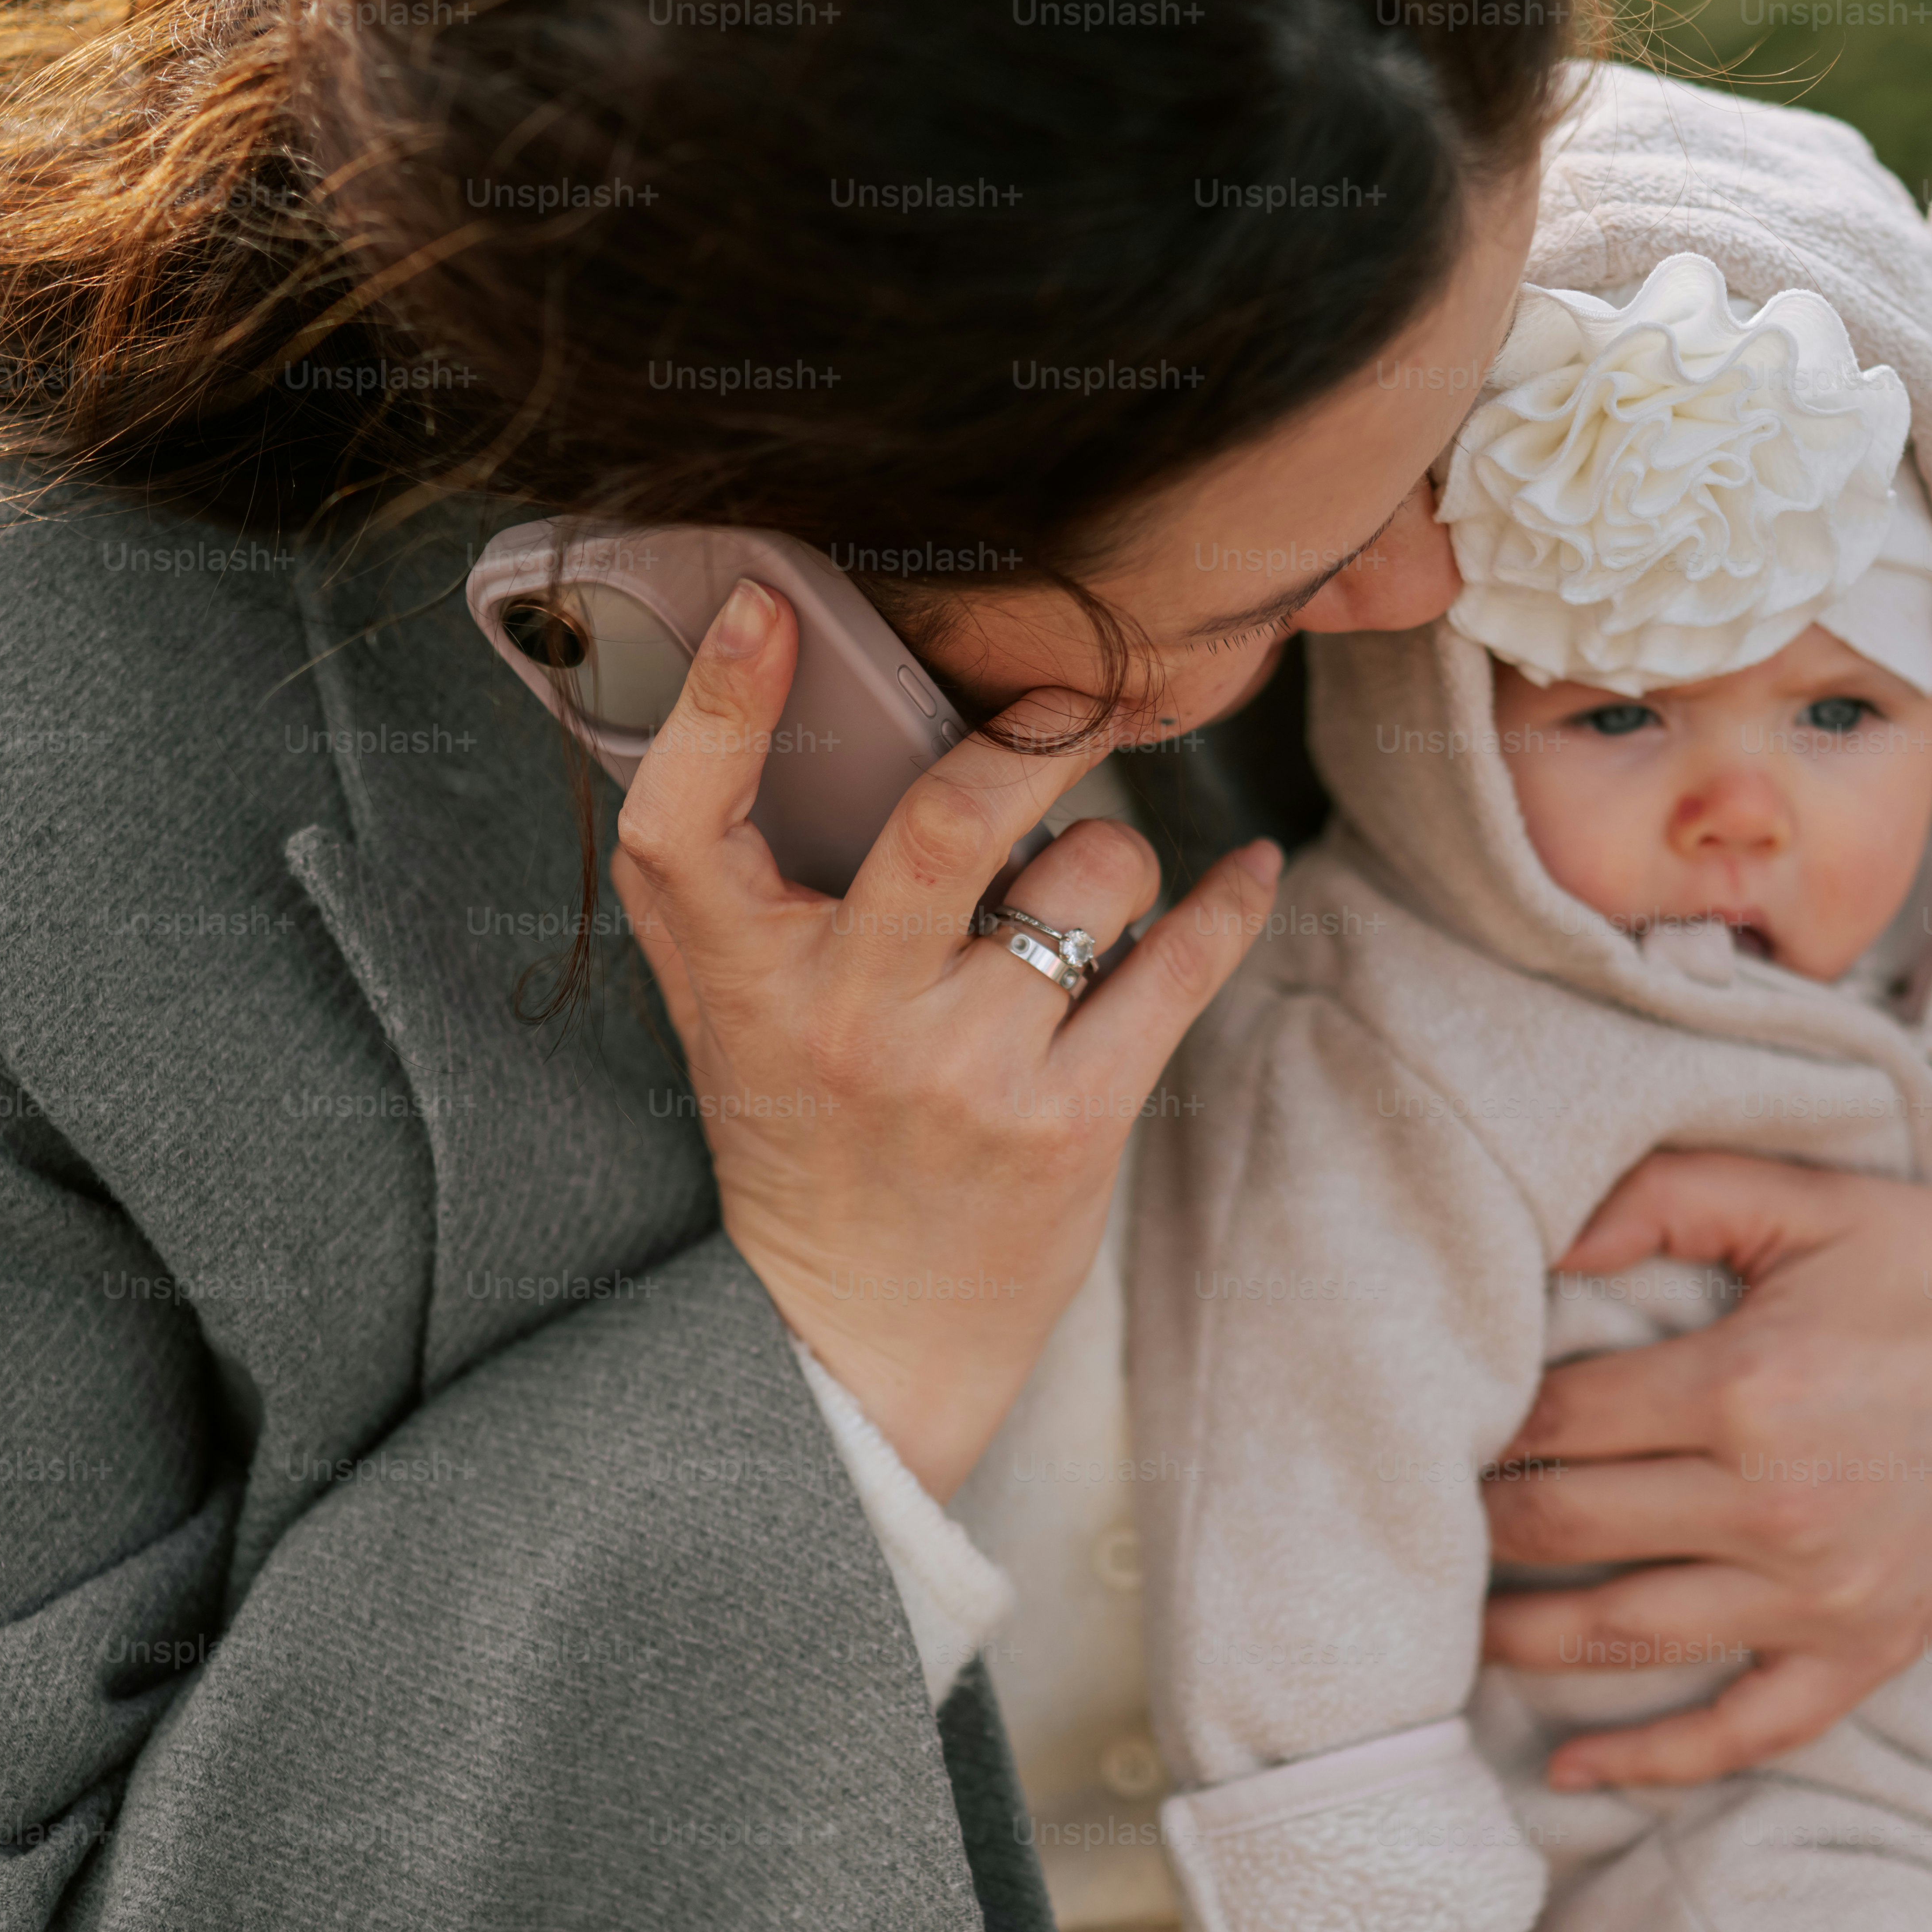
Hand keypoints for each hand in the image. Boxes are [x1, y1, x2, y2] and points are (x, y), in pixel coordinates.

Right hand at [612, 580, 1282, 1496]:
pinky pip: (1177, 966)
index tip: (763, 603)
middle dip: (1037, 733)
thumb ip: (725, 852)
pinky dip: (1228, 902)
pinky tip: (1245, 872)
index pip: (686, 815)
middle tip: (1074, 695)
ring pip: (1089, 876)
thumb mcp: (720, 993)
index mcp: (740, 973)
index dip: (722, 697)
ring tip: (1084, 883)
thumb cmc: (795, 1121)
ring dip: (1112, 849)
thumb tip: (763, 645)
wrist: (855, 1327)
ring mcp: (966, 1071)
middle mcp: (849, 1015)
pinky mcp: (1071, 1123)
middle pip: (948, 816)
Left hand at [1480, 1155, 1931, 1788]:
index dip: (1481, 1419)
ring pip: (1623, 1636)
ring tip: (1444, 1628)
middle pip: (1567, 1529)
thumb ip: (1665, 1195)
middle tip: (1417, 1516)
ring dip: (1519, 1639)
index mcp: (1745, 1387)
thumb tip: (1544, 1235)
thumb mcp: (1803, 1197)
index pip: (1557, 1421)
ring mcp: (1822, 1594)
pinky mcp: (1867, 1651)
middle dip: (1479, 1522)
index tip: (1435, 1418)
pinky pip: (1743, 1729)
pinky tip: (1568, 1768)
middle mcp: (1775, 1504)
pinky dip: (1653, 1760)